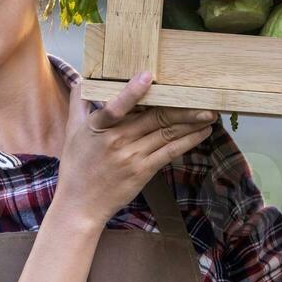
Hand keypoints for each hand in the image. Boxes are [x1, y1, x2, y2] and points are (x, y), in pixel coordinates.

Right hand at [55, 73, 217, 227]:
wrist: (80, 204)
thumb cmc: (76, 166)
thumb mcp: (72, 131)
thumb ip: (78, 102)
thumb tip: (81, 80)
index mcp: (99, 126)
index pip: (116, 106)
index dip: (133, 91)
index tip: (148, 77)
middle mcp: (117, 140)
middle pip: (154, 117)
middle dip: (182, 106)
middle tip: (204, 96)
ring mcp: (132, 156)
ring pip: (167, 133)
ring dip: (191, 122)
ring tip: (210, 113)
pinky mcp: (143, 171)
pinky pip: (170, 152)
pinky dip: (188, 141)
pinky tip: (202, 132)